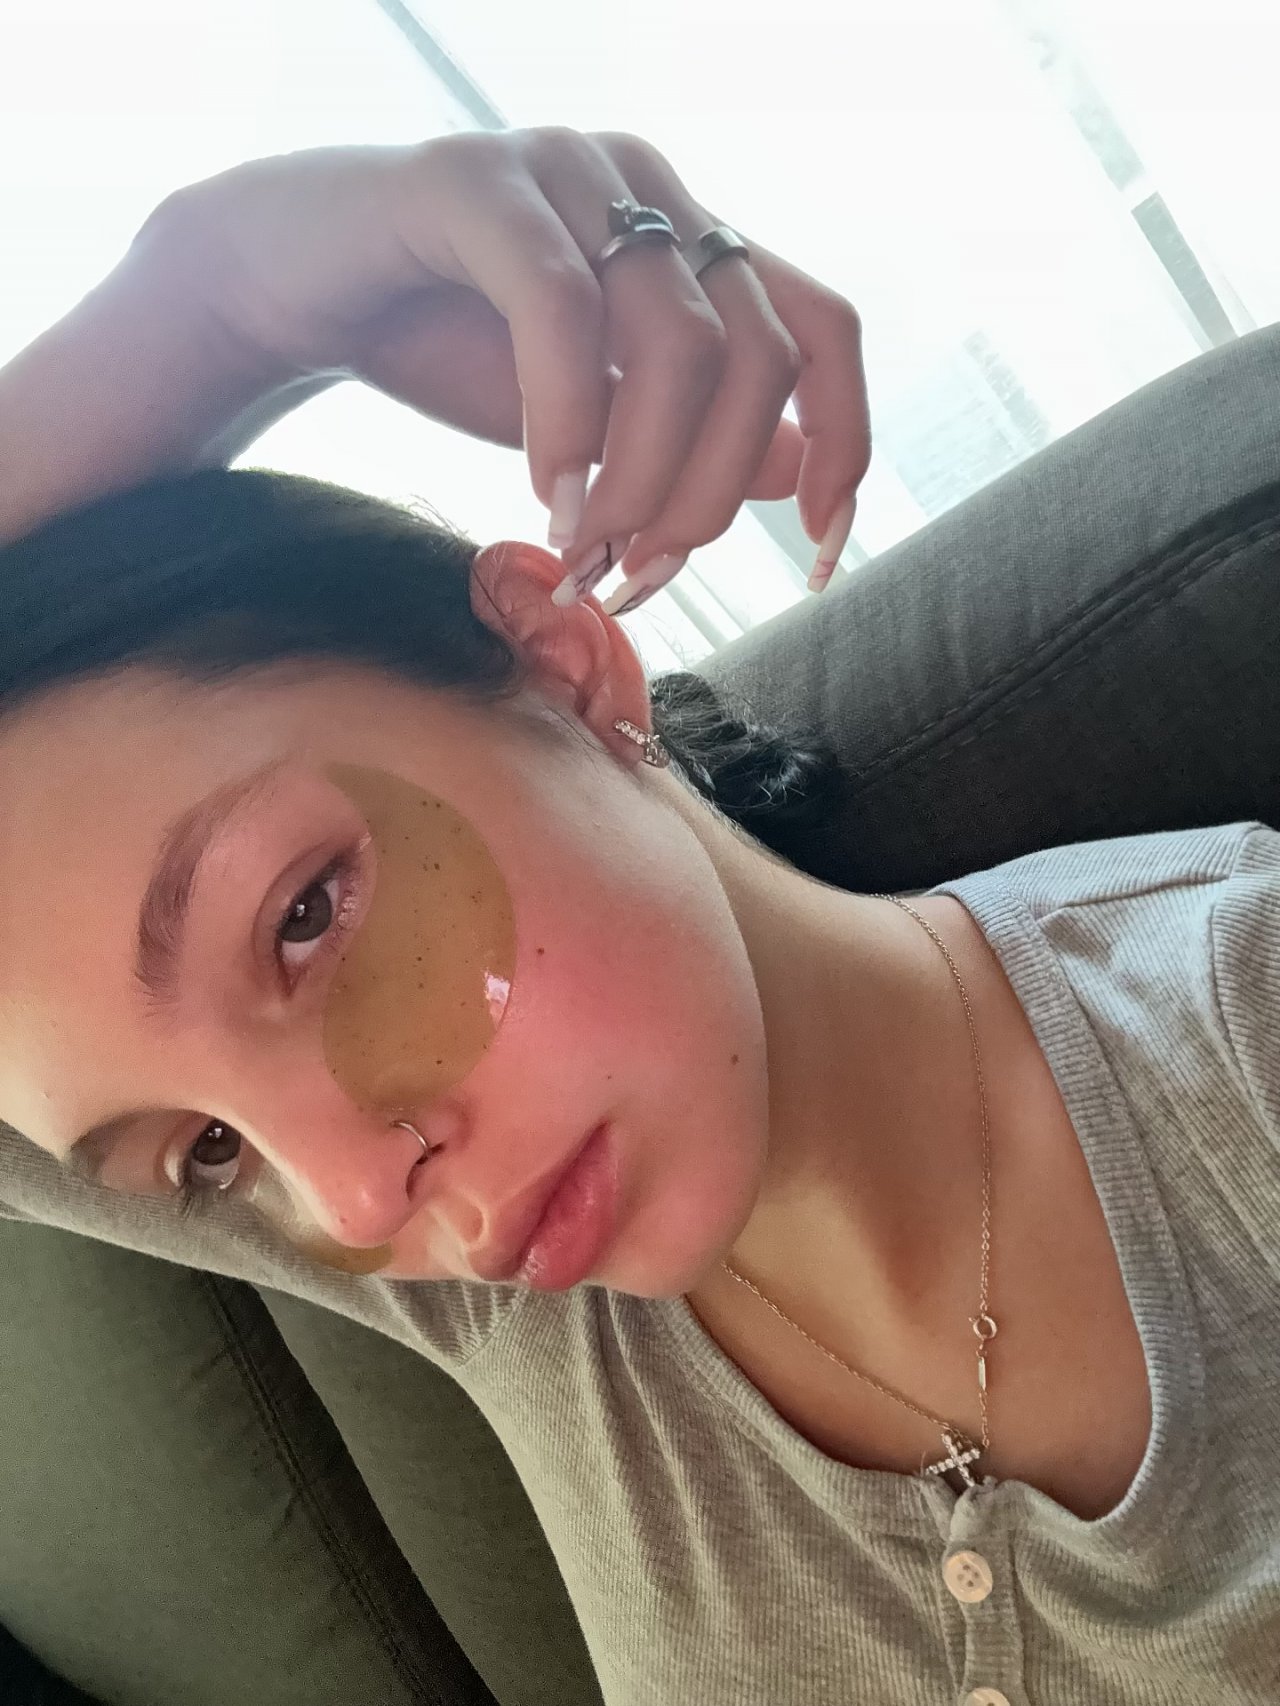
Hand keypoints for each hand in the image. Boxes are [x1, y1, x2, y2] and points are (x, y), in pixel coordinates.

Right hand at [154, 128, 870, 608]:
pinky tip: (542, 497)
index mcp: (690, 240)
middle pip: (760, 356)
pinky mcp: (478, 180)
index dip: (847, 442)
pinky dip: (567, 424)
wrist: (288, 285)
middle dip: (709, 495)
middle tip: (638, 576)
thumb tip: (800, 473)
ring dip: (641, 478)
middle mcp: (648, 188)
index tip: (822, 555)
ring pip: (681, 342)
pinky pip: (562, 310)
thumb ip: (693, 432)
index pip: (821, 331)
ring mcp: (569, 169)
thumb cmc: (443, 344)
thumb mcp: (596, 413)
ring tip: (583, 549)